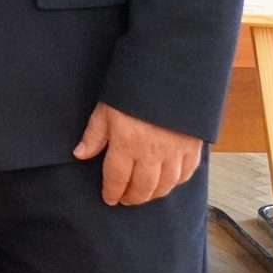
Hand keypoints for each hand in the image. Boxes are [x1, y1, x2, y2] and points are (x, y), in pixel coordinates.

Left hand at [72, 101, 202, 205]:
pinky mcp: (192, 147)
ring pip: (165, 186)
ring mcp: (175, 151)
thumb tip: (80, 154)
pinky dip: (176, 183)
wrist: (168, 73)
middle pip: (142, 188)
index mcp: (127, 143)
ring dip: (153, 194)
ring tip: (144, 194)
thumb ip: (94, 135)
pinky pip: (186, 174)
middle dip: (132, 198)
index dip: (112, 192)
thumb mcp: (106, 108)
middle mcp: (151, 152)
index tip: (109, 198)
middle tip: (125, 200)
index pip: (117, 179)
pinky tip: (168, 182)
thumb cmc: (132, 89)